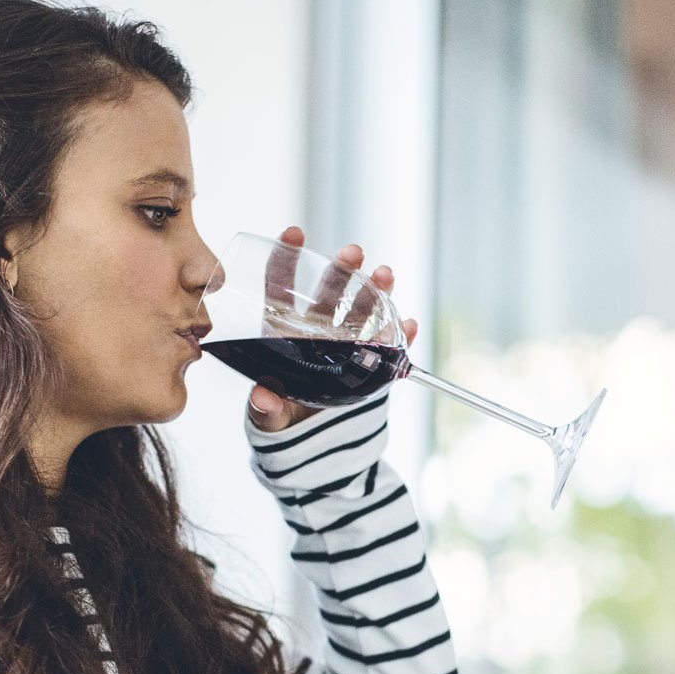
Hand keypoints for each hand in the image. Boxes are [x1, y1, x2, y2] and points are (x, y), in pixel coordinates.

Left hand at [247, 225, 419, 431]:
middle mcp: (318, 330)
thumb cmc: (282, 417)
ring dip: (376, 291)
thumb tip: (263, 397)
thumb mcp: (270, 415)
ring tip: (387, 274)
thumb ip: (266, 407)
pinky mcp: (372, 364)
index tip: (294, 233)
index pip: (282, 288)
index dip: (286, 259)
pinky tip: (411, 325)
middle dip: (343, 269)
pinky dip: (402, 335)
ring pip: (362, 310)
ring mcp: (347, 344)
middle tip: (353, 252)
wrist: (312, 441)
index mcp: (284, 332)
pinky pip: (389, 347)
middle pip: (330, 292)